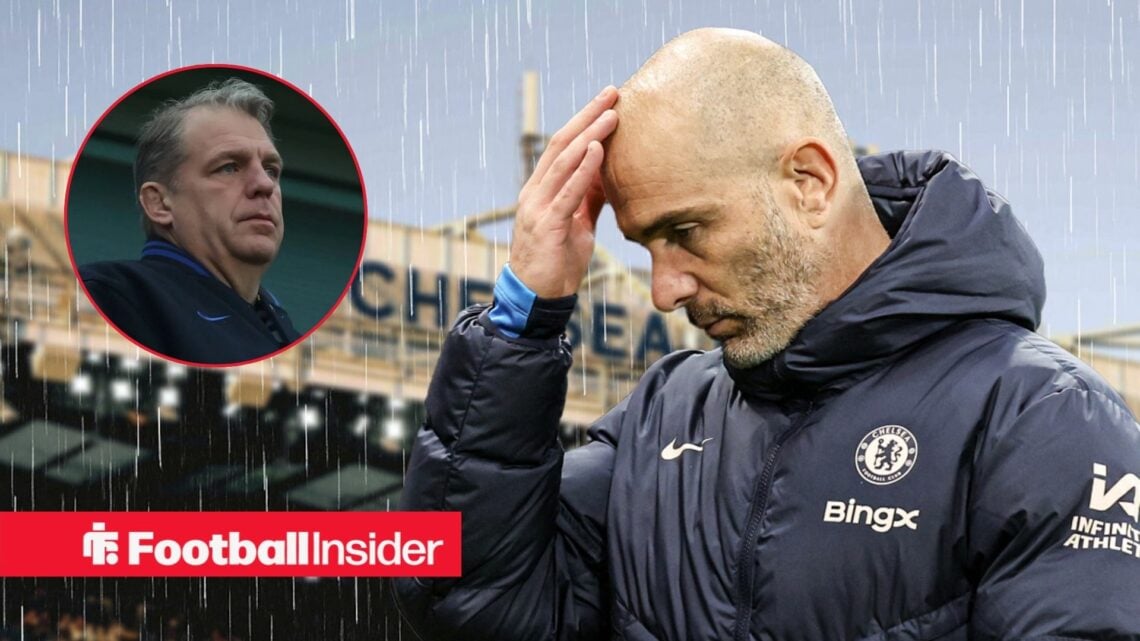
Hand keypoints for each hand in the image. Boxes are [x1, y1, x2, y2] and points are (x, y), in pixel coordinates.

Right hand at [510, 86, 618, 297]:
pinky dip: (584, 169)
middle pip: (562, 144)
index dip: (585, 121)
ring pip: (563, 161)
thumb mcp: (578, 225)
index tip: (608, 101)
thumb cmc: (557, 263)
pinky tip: (598, 150)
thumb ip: (587, 199)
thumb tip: (606, 176)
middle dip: (588, 116)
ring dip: (590, 135)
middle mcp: (535, 192)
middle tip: (612, 93)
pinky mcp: (546, 226)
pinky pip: (567, 192)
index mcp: (541, 190)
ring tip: (612, 115)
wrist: (537, 299)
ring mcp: (538, 207)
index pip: (563, 146)